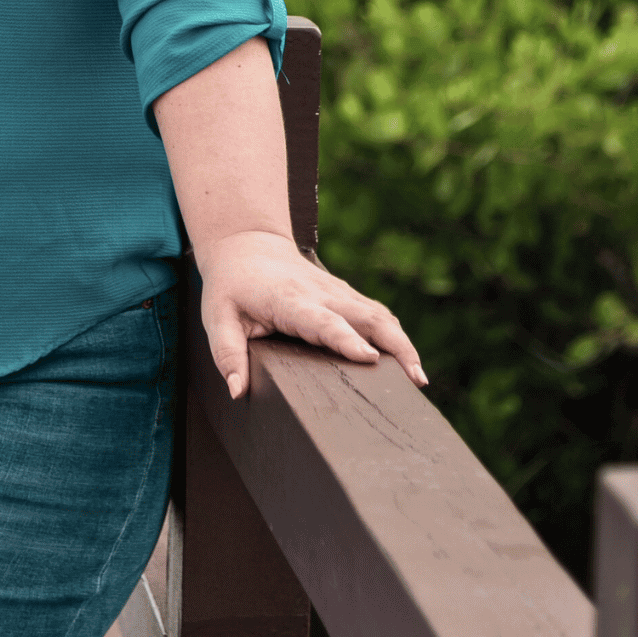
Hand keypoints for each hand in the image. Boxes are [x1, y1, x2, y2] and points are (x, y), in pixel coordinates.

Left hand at [198, 229, 426, 398]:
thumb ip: (227, 354)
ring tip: (420, 379)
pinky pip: (376, 313)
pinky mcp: (345, 294)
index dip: (346, 339)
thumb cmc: (231, 286)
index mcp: (290, 300)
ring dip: (402, 342)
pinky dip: (395, 334)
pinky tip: (407, 361)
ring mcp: (337, 291)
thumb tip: (238, 392)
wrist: (246, 244)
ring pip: (379, 314)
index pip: (323, 321)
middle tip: (416, 381)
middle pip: (367, 317)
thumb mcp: (218, 317)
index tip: (370, 359)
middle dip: (395, 346)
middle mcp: (321, 293)